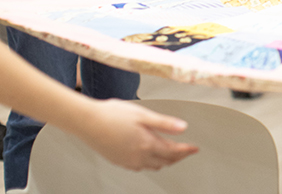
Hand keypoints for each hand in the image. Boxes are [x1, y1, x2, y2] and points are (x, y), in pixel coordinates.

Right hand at [78, 99, 197, 169]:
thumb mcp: (143, 115)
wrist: (86, 122)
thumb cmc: (112, 114)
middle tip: (186, 151)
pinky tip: (148, 156)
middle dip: (178, 157)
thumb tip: (183, 128)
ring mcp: (127, 161)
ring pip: (152, 166)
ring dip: (164, 161)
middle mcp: (138, 156)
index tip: (195, 149)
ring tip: (171, 154)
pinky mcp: (118, 161)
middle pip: (165, 161)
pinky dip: (149, 163)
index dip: (186, 150)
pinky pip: (139, 167)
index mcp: (146, 144)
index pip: (173, 151)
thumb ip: (164, 123)